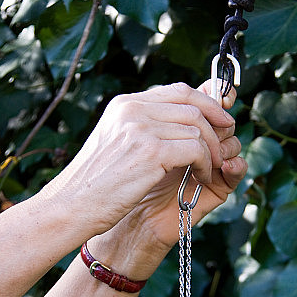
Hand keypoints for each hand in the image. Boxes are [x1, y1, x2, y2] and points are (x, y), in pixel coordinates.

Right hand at [43, 82, 236, 237]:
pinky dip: (205, 163)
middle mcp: (133, 110)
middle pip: (192, 105)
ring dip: (211, 149)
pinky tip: (202, 176)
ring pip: (197, 128)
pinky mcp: (151, 152)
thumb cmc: (94, 185)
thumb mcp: (116, 146)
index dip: (206, 102)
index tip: (221, 118)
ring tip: (211, 167)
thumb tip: (177, 126)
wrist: (72, 206)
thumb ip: (143, 130)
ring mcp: (141, 128)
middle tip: (225, 144)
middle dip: (216, 124)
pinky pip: (195, 148)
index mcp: (124, 105)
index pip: (177, 91)